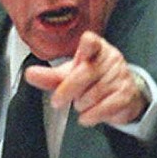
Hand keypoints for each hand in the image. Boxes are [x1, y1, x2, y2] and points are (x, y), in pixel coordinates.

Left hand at [24, 31, 147, 126]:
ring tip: (79, 104)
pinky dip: (92, 115)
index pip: (91, 42)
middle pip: (86, 73)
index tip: (82, 51)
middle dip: (68, 90)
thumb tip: (30, 75)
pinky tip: (86, 116)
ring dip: (81, 104)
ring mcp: (120, 75)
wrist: (122, 95)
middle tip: (57, 100)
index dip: (87, 45)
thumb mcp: (69, 74)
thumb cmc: (92, 80)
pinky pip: (106, 107)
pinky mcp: (126, 94)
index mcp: (95, 48)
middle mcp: (110, 59)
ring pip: (94, 93)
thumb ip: (49, 76)